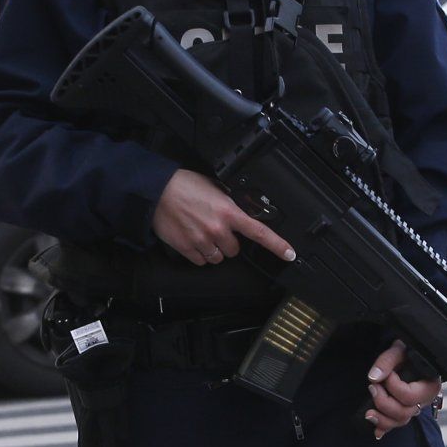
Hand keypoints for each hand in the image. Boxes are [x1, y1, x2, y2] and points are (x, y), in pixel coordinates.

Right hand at [151, 170, 293, 266]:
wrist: (156, 191)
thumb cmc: (183, 185)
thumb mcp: (215, 188)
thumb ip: (229, 203)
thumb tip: (240, 210)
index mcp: (228, 211)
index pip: (259, 232)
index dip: (277, 245)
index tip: (290, 254)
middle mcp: (217, 229)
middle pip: (235, 250)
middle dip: (228, 242)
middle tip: (216, 228)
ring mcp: (202, 240)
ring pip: (218, 258)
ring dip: (214, 249)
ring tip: (202, 233)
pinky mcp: (187, 248)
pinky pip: (202, 261)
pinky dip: (200, 254)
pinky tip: (193, 239)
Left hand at [363, 339, 439, 438]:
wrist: (407, 354)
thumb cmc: (407, 351)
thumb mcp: (399, 349)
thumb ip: (387, 361)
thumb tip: (374, 378)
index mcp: (429, 385)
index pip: (410, 396)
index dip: (394, 387)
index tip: (387, 375)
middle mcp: (424, 400)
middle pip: (404, 412)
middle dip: (384, 403)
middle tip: (372, 388)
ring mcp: (414, 407)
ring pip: (400, 421)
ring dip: (382, 419)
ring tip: (368, 413)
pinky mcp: (404, 411)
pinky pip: (395, 424)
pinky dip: (385, 428)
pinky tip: (376, 431)